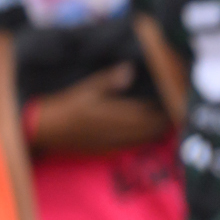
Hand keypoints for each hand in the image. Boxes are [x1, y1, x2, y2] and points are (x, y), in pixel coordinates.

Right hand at [27, 63, 168, 154]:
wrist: (47, 129)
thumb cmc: (66, 105)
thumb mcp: (86, 88)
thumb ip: (109, 80)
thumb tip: (130, 69)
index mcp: (117, 115)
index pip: (153, 113)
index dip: (166, 106)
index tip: (171, 96)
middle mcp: (121, 132)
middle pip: (155, 128)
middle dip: (166, 118)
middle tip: (170, 105)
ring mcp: (116, 143)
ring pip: (147, 138)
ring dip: (156, 128)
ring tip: (160, 116)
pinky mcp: (109, 149)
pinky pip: (135, 145)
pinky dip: (144, 136)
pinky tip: (142, 128)